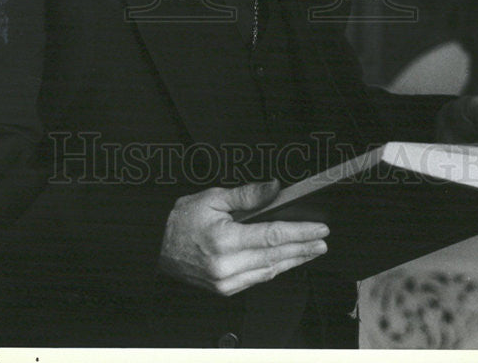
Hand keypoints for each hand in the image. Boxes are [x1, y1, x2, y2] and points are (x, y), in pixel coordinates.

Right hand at [157, 180, 328, 296]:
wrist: (155, 246)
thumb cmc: (181, 220)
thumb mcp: (213, 198)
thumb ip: (247, 195)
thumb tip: (275, 188)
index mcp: (223, 241)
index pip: (272, 236)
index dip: (300, 232)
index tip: (319, 229)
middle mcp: (225, 266)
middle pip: (275, 256)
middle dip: (303, 248)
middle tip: (322, 241)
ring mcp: (225, 282)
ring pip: (269, 271)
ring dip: (293, 260)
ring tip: (311, 250)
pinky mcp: (224, 290)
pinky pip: (256, 279)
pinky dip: (275, 269)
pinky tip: (287, 261)